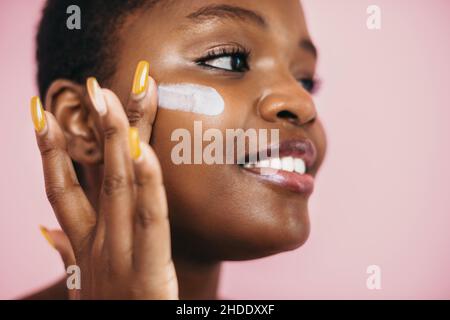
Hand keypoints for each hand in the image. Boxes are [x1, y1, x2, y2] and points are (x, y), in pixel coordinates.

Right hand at [31, 61, 177, 298]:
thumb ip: (66, 253)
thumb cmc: (109, 314)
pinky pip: (150, 219)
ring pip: (116, 188)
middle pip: (93, 176)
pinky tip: (143, 152)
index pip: (59, 188)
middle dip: (90, 130)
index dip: (47, 150)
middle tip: (90, 87)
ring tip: (109, 101)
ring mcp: (120, 256)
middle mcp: (99, 243)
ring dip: (113, 142)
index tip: (39, 112)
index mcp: (85, 244)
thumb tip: (44, 230)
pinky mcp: (149, 272)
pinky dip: (146, 184)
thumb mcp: (83, 282)